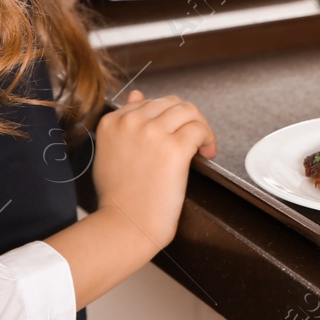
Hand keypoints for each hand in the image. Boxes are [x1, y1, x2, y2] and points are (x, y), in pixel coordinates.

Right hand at [90, 90, 215, 251]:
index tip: (172, 135)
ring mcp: (153, 132)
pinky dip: (208, 139)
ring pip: (188, 110)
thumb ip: (124, 122)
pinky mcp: (175, 148)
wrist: (125, 225)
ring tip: (202, 145)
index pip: (149, 103)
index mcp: (113, 121)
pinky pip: (200, 129)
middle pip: (171, 103)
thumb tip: (137, 94)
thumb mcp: (110, 151)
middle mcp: (131, 122)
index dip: (166, 119)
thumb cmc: (118, 198)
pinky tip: (206, 153)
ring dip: (199, 125)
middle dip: (185, 119)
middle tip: (193, 139)